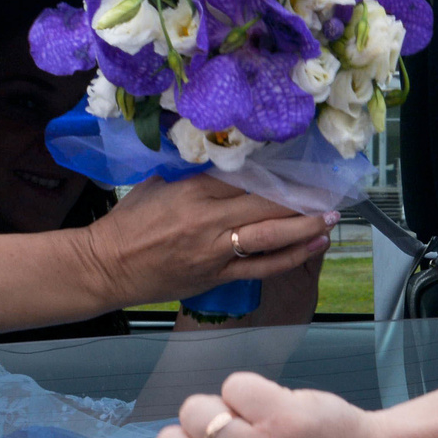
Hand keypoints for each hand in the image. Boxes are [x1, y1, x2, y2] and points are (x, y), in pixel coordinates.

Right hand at [73, 175, 332, 309]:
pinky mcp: (216, 275)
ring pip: (271, 234)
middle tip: (329, 188)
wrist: (106, 266)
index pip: (248, 176)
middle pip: (267, 202)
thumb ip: (192, 174)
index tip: (303, 166)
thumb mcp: (157, 185)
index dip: (280, 172)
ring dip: (306, 224)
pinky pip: (262, 266)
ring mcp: (214, 250)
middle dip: (303, 195)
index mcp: (193, 190)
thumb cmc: (128, 223)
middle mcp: (208, 219)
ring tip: (331, 215)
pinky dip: (291, 255)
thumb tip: (224, 162)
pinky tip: (314, 245)